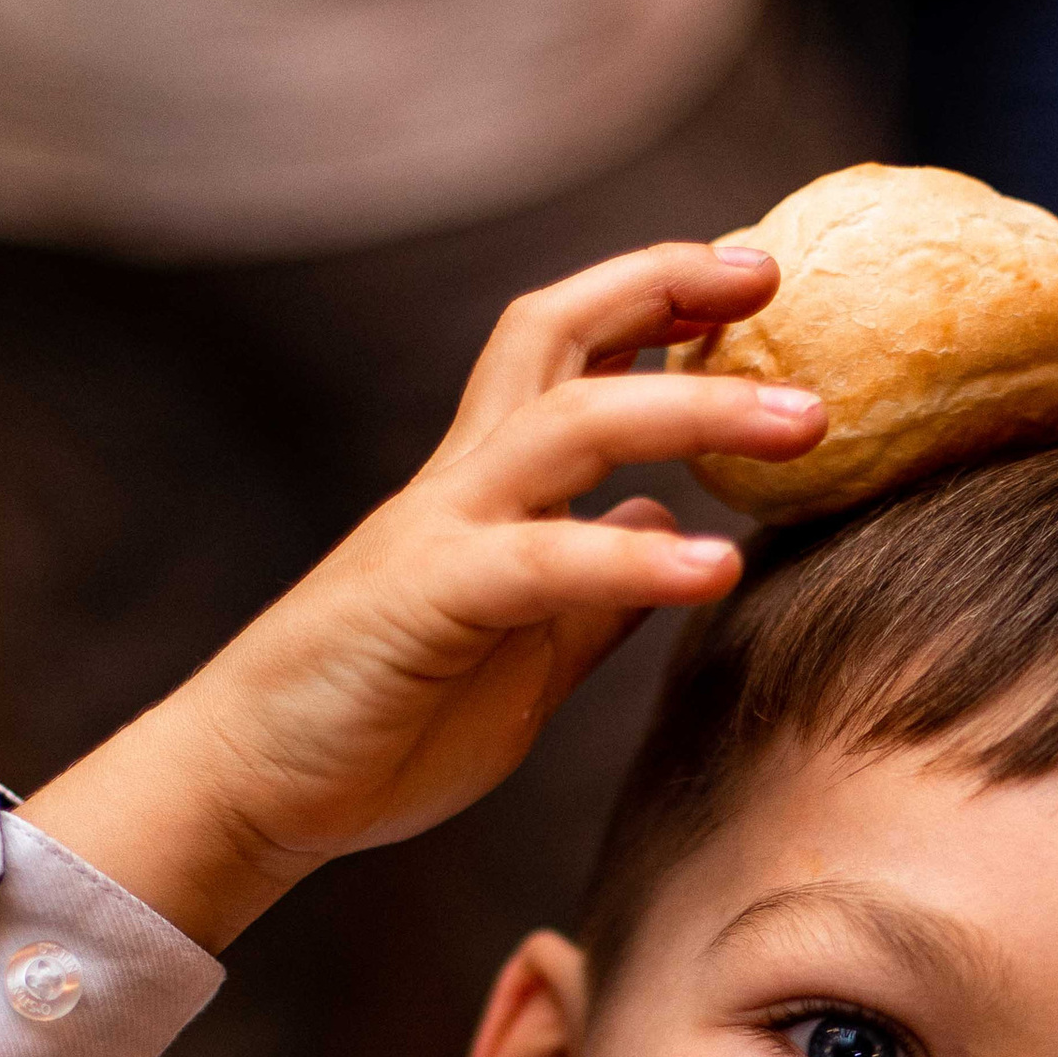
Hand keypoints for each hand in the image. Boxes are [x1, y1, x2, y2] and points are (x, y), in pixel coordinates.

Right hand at [23, 245, 825, 946]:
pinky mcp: (428, 602)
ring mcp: (442, 534)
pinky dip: (637, 558)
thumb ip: (595, 592)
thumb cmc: (377, 723)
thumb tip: (663, 519)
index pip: (568, 355)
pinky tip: (720, 568)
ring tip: (807, 419)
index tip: (746, 282)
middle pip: (560, 337)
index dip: (652, 302)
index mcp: (484, 494)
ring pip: (571, 423)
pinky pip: (545, 561)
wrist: (250, 788)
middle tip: (775, 268)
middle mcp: (462, 487)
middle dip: (667, 285)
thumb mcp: (525, 657)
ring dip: (696, 407)